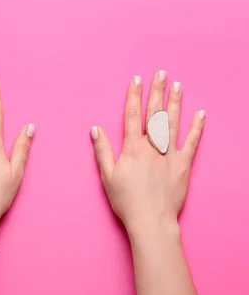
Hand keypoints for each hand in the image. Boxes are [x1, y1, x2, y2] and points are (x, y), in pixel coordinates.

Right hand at [91, 71, 205, 238]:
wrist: (150, 220)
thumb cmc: (126, 200)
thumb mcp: (107, 176)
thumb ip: (102, 150)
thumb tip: (95, 129)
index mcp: (132, 149)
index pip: (133, 116)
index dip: (134, 96)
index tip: (136, 80)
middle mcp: (152, 147)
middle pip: (154, 114)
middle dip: (157, 92)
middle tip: (161, 74)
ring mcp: (170, 155)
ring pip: (172, 123)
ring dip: (175, 103)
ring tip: (177, 86)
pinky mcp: (183, 165)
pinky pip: (192, 143)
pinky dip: (197, 128)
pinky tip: (200, 114)